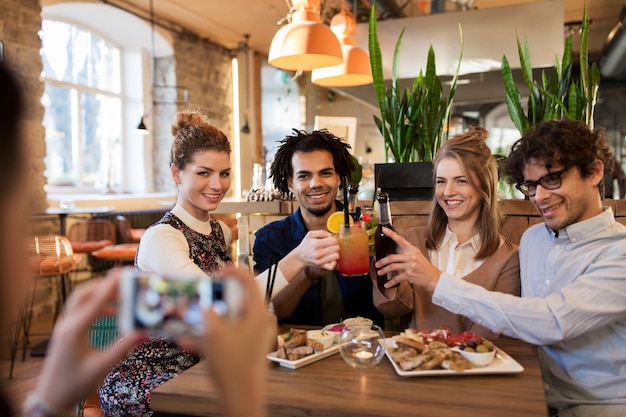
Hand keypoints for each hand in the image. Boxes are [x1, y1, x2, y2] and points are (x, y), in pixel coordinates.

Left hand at [34, 269, 141, 409]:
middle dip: (103, 284)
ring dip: (99, 293)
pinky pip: (79, 309)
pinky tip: (111, 312)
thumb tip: (142, 332)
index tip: (122, 273)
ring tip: (120, 294)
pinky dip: (95, 304)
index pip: (94, 302)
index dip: (109, 286)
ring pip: (80, 300)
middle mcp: (66, 324)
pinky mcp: (65, 331)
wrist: (52, 397)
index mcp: (74, 331)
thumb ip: (122, 348)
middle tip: (124, 280)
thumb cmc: (75, 385)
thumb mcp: (102, 367)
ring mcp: (63, 327)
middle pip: (83, 294)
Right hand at [202, 267, 270, 416]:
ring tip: (190, 318)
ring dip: (209, 318)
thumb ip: (208, 312)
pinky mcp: (246, 348)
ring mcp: (253, 336)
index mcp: (258, 313)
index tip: (215, 272)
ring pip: (230, 318)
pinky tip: (187, 341)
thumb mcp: (214, 333)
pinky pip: (227, 335)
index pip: (249, 280)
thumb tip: (204, 302)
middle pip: (238, 299)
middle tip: (202, 296)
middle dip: (217, 297)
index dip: (232, 271)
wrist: (241, 398)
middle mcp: (259, 322)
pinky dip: (210, 336)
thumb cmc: (232, 365)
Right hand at [294, 230, 339, 270]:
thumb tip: (330, 235)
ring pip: (336, 256)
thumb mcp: (310, 234)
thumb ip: (321, 232)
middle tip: (331, 245)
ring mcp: (320, 261)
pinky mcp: (321, 266)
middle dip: (335, 245)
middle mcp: (319, 253)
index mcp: (316, 244)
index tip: (331, 240)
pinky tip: (331, 259)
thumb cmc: (305, 245)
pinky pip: (332, 266)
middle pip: (336, 248)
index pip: (334, 241)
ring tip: (331, 251)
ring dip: (335, 253)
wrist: (299, 257)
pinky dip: (334, 262)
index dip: (334, 239)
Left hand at [374, 227, 441, 291]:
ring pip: (392, 267)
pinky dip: (390, 282)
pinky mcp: (410, 275)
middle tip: (377, 264)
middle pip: (392, 257)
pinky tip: (387, 284)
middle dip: (382, 261)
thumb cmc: (425, 268)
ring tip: (380, 272)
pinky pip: (397, 278)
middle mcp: (411, 257)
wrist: (434, 278)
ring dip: (384, 270)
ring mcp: (410, 266)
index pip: (401, 240)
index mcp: (412, 250)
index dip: (391, 234)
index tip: (384, 230)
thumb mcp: (418, 256)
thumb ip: (407, 254)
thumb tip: (395, 255)